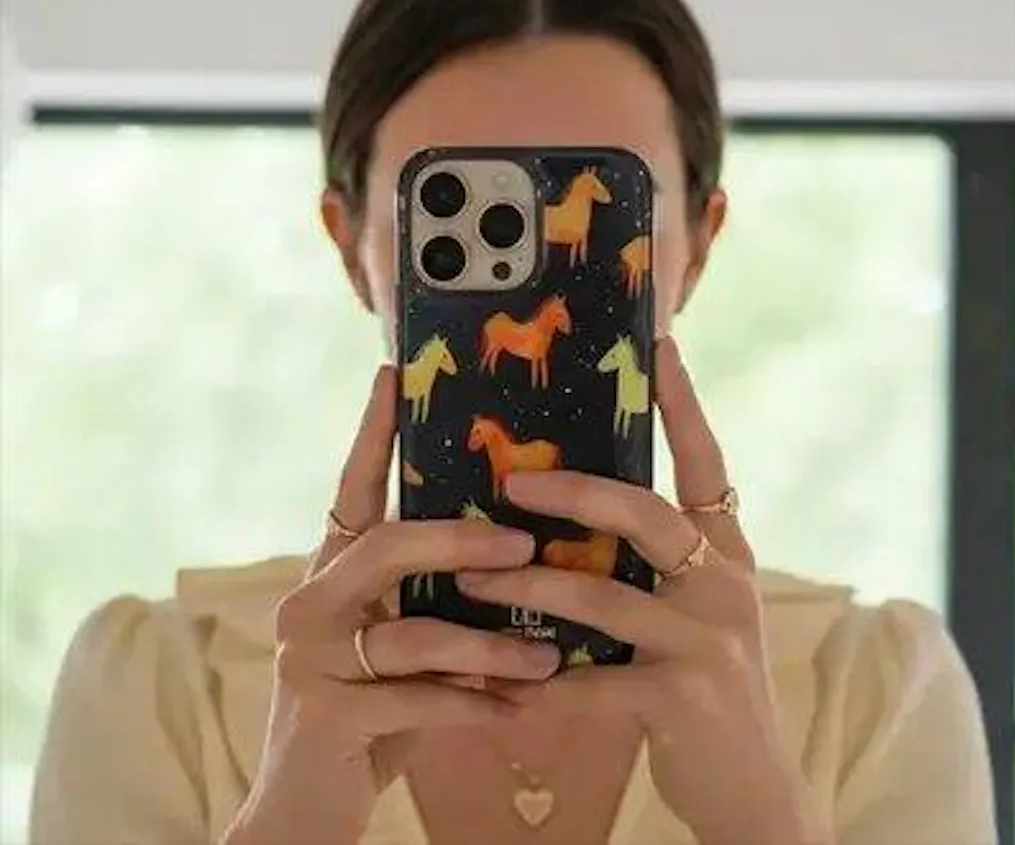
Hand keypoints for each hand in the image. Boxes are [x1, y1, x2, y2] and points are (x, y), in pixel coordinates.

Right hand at [222, 367, 559, 844]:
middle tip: (525, 545)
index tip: (393, 373)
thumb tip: (518, 556)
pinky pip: (416, 699)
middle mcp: (310, 601)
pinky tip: (516, 710)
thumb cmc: (369, 712)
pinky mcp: (325, 712)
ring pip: (412, 631)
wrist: (306, 805)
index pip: (352, 491)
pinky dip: (473, 703)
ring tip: (548, 657)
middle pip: (387, 546)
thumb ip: (432, 600)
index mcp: (332, 574)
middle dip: (460, 541)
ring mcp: (310, 656)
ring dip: (488, 646)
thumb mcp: (400, 645)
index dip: (372, 434)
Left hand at [454, 339, 830, 844]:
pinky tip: (492, 681)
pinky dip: (537, 681)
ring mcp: (708, 641)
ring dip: (529, 585)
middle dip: (574, 492)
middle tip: (511, 479)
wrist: (753, 791)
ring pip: (603, 596)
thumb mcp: (693, 615)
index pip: (708, 465)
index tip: (659, 347)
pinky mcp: (682, 698)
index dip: (685, 406)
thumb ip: (652, 568)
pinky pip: (590, 681)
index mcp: (725, 556)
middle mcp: (724, 585)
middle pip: (647, 515)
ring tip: (469, 576)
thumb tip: (572, 516)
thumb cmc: (704, 689)